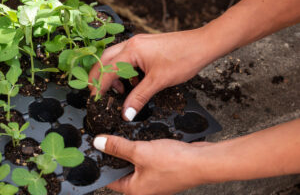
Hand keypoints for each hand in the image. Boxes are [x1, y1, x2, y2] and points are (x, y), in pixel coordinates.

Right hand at [89, 31, 211, 120]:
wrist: (202, 45)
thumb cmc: (183, 59)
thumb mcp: (158, 81)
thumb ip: (139, 97)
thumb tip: (126, 113)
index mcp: (131, 50)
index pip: (107, 69)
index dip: (99, 86)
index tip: (94, 99)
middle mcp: (132, 44)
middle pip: (106, 60)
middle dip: (99, 77)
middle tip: (98, 93)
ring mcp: (139, 43)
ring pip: (116, 58)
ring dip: (113, 74)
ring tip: (119, 90)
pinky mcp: (146, 47)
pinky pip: (128, 58)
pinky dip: (126, 70)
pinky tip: (133, 81)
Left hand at [93, 135, 212, 194]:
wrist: (202, 161)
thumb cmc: (174, 163)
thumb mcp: (140, 152)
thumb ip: (118, 147)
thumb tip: (98, 143)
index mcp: (135, 191)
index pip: (110, 178)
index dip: (101, 163)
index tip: (95, 148)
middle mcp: (144, 188)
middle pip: (122, 169)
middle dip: (116, 153)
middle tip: (108, 138)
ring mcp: (154, 179)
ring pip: (135, 163)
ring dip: (131, 150)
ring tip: (124, 136)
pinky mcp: (163, 170)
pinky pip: (147, 159)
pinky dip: (143, 150)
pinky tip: (142, 138)